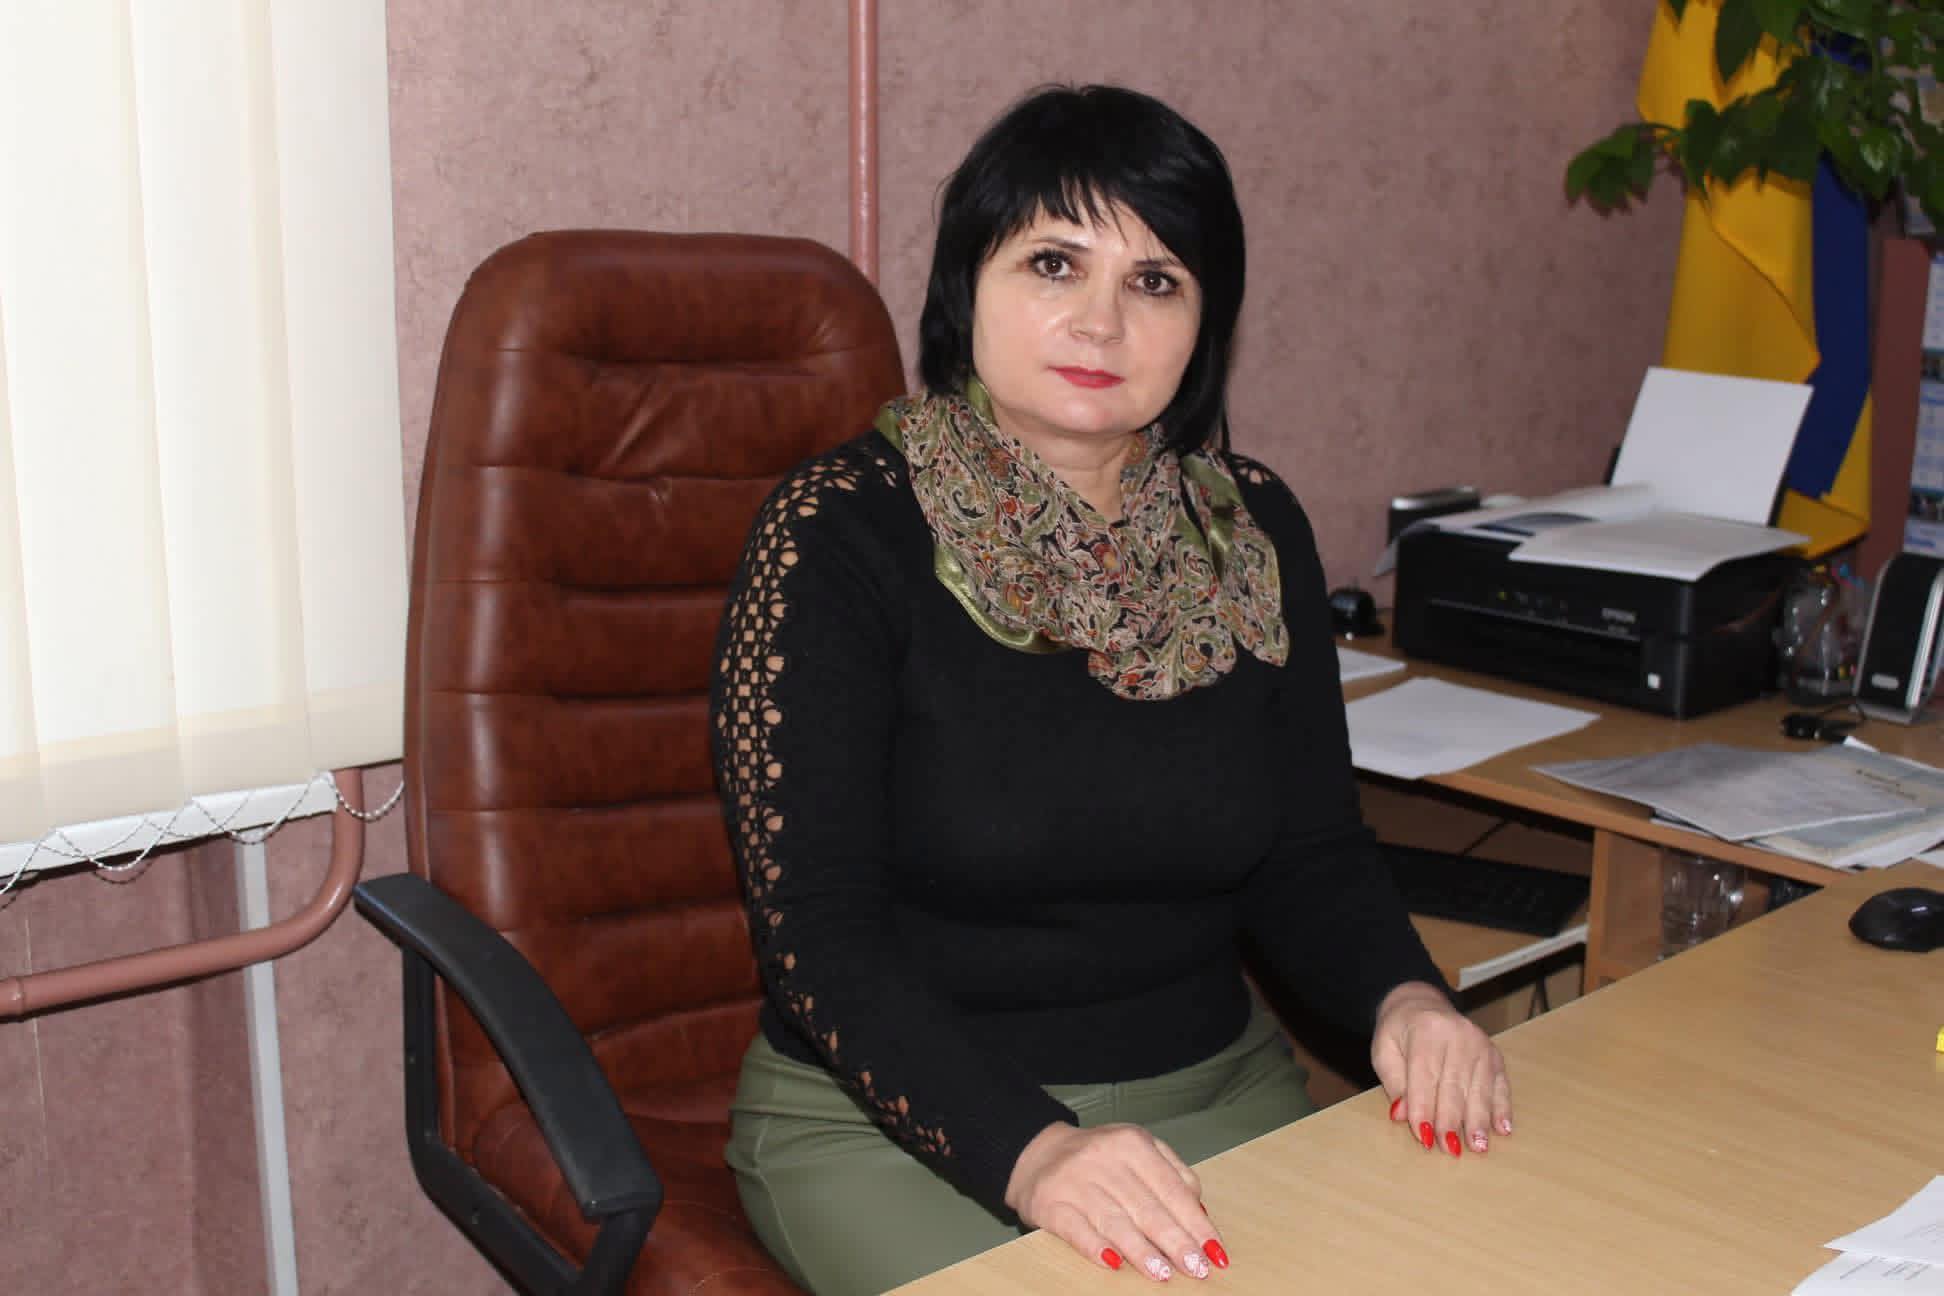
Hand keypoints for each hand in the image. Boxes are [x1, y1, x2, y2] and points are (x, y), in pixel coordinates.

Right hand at [1005, 1122, 1229, 1280]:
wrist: (1036, 1154)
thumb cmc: (1097, 1158)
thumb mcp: (1137, 1149)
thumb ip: (1171, 1172)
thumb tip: (1200, 1212)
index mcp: (1132, 1143)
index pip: (1173, 1188)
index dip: (1196, 1223)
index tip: (1214, 1250)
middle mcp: (1104, 1159)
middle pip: (1148, 1208)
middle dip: (1176, 1242)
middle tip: (1197, 1268)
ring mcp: (1075, 1181)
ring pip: (1116, 1221)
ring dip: (1142, 1251)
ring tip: (1163, 1273)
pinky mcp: (1050, 1203)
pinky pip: (1076, 1229)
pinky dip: (1095, 1247)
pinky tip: (1113, 1263)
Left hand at [1370, 980, 1511, 1157]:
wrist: (1421, 1005)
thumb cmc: (1400, 1033)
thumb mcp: (1385, 1051)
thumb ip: (1393, 1083)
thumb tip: (1401, 1115)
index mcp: (1425, 1030)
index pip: (1424, 1076)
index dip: (1423, 1109)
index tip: (1423, 1137)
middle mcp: (1457, 1035)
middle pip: (1454, 1086)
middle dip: (1451, 1121)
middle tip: (1450, 1150)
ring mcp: (1480, 1044)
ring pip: (1479, 1089)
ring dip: (1478, 1121)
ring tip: (1478, 1147)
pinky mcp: (1494, 1055)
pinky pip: (1500, 1085)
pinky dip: (1502, 1109)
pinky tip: (1502, 1129)